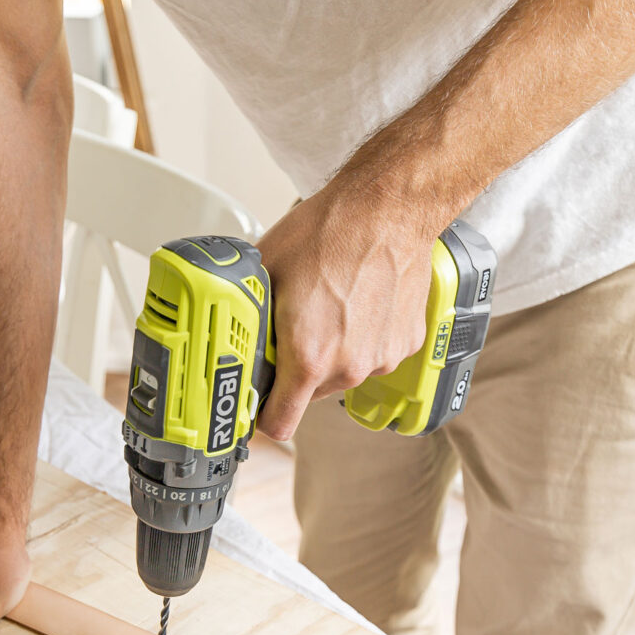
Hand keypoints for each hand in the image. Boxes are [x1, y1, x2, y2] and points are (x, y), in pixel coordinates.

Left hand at [255, 182, 439, 440]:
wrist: (387, 209)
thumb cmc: (327, 233)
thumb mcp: (264, 273)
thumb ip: (249, 318)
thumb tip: (230, 335)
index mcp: (307, 357)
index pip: (279, 424)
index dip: (261, 416)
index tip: (256, 402)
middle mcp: (347, 367)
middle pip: (307, 396)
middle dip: (293, 371)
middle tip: (291, 331)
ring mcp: (379, 358)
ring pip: (340, 374)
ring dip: (329, 354)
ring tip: (327, 308)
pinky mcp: (404, 344)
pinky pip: (371, 354)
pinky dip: (360, 338)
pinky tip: (354, 303)